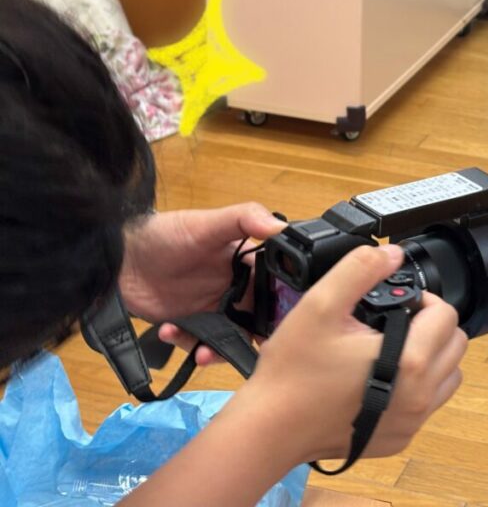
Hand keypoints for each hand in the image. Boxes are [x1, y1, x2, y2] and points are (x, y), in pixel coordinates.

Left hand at [117, 203, 285, 363]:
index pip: (277, 289)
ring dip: (221, 350)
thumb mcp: (206, 224)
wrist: (118, 258)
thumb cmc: (165, 234)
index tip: (284, 323)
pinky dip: (189, 345)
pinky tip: (169, 331)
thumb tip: (280, 228)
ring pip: (232, 339)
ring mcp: (213, 310)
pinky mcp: (190, 326)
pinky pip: (200, 345)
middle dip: (255, 338)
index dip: (283, 306)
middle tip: (244, 346)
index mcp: (248, 265)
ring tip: (203, 353)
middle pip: (260, 321)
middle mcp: (236, 290)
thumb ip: (244, 219)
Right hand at [236, 243, 466, 464]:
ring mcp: (411, 422)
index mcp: (410, 362)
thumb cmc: (293, 372)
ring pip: (449, 377)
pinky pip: (429, 405)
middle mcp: (420, 396)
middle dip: (433, 326)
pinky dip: (419, 386)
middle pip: (455, 346)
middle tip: (397, 321)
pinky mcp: (400, 438)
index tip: (397, 301)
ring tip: (394, 347)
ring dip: (432, 356)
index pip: (447, 315)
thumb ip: (360, 270)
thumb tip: (391, 253)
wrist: (271, 428)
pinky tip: (384, 377)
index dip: (425, 299)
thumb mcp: (321, 305)